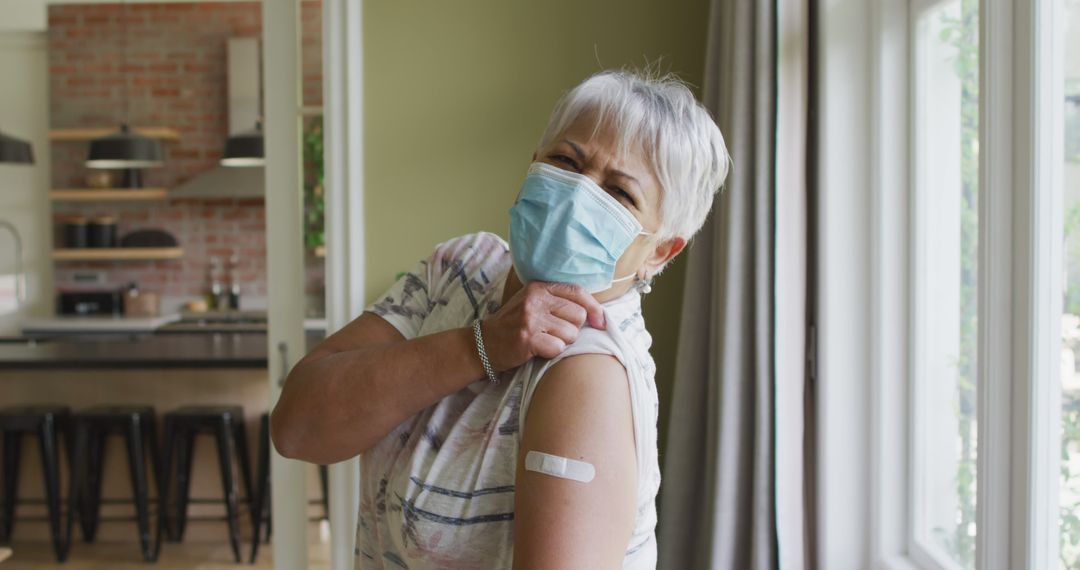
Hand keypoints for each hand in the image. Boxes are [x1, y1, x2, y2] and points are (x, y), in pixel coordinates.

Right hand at [480, 281, 606, 370]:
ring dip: (562, 343)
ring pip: (571, 334)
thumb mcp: (533, 304)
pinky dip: (551, 353)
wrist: (483, 344)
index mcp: (538, 287)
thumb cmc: (515, 326)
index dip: (594, 308)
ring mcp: (530, 318)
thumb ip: (560, 303)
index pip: (577, 292)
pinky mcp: (527, 338)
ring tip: (544, 341)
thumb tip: (600, 316)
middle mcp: (534, 299)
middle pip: (579, 315)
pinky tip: (537, 350)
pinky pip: (558, 348)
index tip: (601, 322)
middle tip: (554, 333)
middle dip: (572, 329)